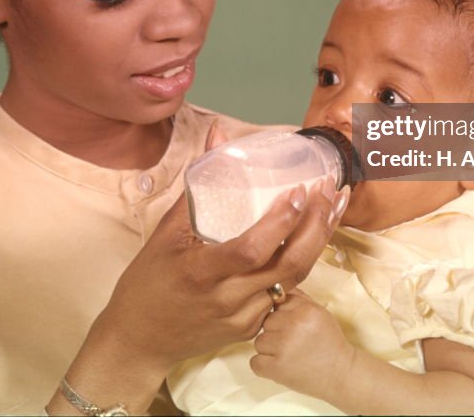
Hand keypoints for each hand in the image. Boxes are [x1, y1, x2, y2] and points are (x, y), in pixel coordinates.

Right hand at [91, 122, 349, 372]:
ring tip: (333, 206)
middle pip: (288, 266)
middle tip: (330, 191)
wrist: (140, 339)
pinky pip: (284, 291)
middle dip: (316, 226)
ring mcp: (244, 316)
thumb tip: (218, 134)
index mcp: (202, 272)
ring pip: (294, 278)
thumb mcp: (166, 232)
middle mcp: (228, 298)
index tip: (299, 191)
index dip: (280, 222)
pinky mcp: (253, 327)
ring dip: (319, 240)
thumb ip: (198, 184)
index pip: (252, 249)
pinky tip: (314, 235)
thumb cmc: (148, 280)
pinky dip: (302, 261)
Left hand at [250, 290, 355, 401]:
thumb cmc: (329, 342)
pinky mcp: (277, 369)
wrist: (341, 374)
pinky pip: (255, 363)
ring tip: (288, 355)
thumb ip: (298, 298)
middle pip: (266, 322)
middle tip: (291, 342)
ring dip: (269, 349)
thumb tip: (276, 289)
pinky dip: (264, 366)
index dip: (282, 315)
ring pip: (259, 342)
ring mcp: (284, 347)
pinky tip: (280, 366)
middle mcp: (294, 326)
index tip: (291, 326)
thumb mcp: (320, 312)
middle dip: (275, 332)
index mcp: (305, 310)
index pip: (277, 303)